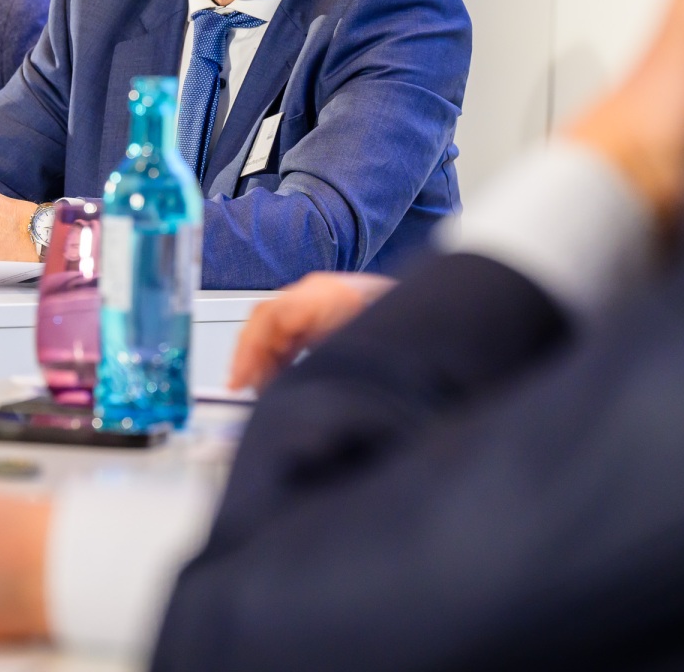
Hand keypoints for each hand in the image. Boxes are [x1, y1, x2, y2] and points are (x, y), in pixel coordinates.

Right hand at [227, 273, 396, 390]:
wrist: (445, 319)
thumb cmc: (410, 337)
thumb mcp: (355, 356)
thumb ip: (313, 372)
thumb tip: (278, 395)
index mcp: (326, 296)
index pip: (269, 317)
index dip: (248, 352)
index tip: (238, 381)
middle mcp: (322, 289)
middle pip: (268, 317)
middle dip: (251, 355)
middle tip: (242, 389)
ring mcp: (326, 294)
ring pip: (277, 322)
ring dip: (265, 355)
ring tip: (262, 389)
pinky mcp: (333, 306)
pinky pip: (293, 326)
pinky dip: (280, 350)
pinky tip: (282, 375)